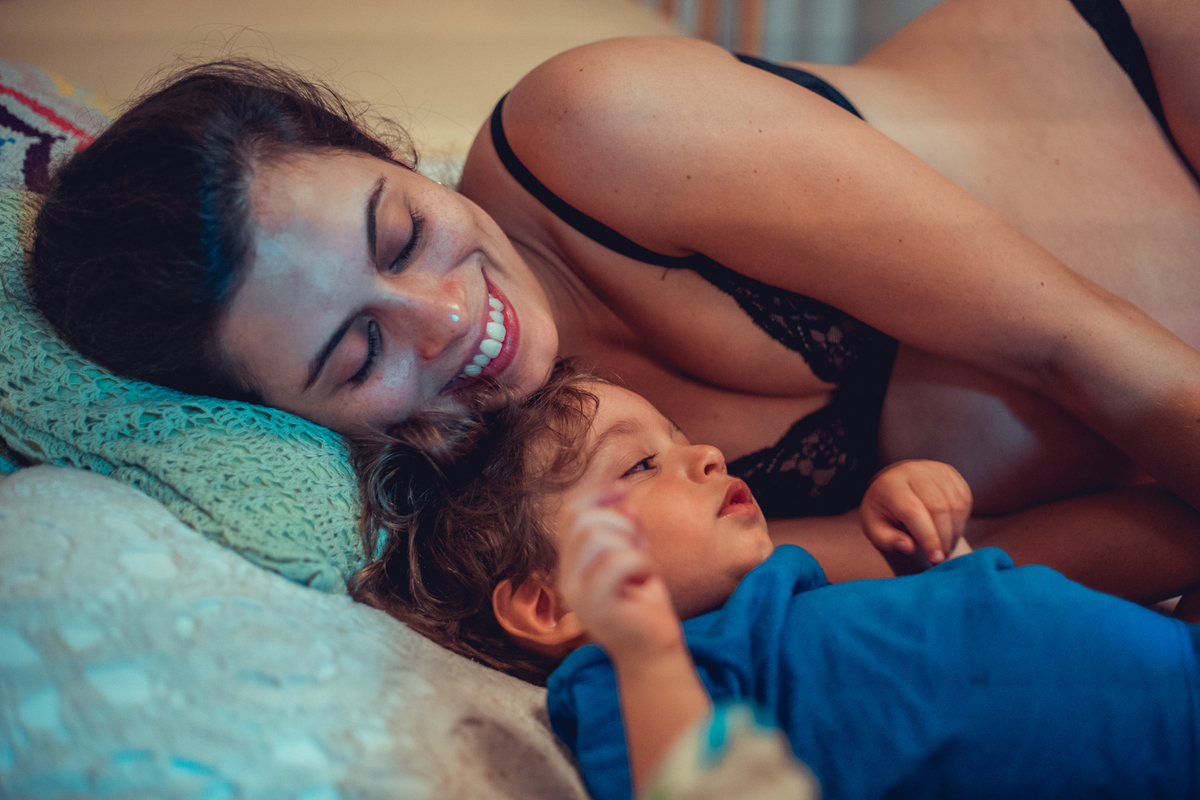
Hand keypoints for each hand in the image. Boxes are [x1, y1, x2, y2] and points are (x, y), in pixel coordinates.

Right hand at [557, 485, 684, 661]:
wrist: (653, 650)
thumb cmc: (643, 605)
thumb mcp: (633, 556)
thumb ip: (625, 529)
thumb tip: (624, 500)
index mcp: (572, 564)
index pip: (570, 515)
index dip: (597, 495)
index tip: (625, 489)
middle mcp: (566, 578)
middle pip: (583, 523)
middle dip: (620, 524)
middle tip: (639, 547)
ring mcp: (577, 594)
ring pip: (597, 538)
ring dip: (631, 545)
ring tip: (642, 567)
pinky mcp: (596, 607)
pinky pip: (615, 562)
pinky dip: (639, 562)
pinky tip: (645, 579)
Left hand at [860, 460, 971, 564]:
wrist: (894, 486)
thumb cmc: (884, 513)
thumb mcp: (874, 529)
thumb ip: (887, 541)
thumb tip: (909, 547)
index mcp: (891, 485)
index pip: (913, 511)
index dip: (928, 538)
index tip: (936, 559)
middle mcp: (914, 471)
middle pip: (938, 508)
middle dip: (943, 539)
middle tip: (940, 558)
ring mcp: (935, 470)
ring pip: (955, 506)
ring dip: (954, 533)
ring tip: (943, 546)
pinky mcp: (951, 474)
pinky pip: (964, 502)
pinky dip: (960, 522)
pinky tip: (948, 530)